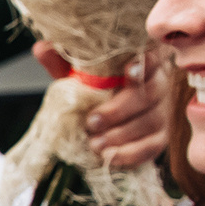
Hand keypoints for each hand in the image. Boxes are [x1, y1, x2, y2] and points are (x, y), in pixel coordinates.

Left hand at [34, 42, 168, 170]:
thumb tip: (42, 48)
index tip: (127, 72)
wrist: (102, 117)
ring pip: (151, 121)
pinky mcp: (159, 137)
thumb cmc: (93, 87)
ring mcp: (162, 111)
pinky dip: (130, 154)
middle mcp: (157, 83)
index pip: (151, 56)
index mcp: (139, 61)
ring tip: (95, 143)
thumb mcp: (74, 72)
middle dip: (120, 109)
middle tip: (92, 121)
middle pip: (151, 92)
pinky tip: (110, 157)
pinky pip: (151, 147)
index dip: (144, 64)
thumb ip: (61, 60)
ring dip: (121, 135)